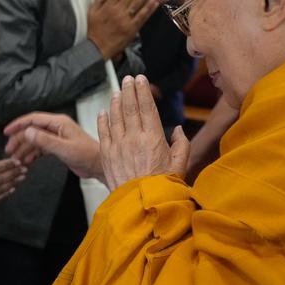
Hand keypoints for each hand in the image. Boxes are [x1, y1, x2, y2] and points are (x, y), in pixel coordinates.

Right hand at [3, 112, 101, 178]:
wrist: (99, 166)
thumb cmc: (86, 155)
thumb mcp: (64, 148)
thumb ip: (45, 140)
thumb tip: (27, 132)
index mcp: (58, 122)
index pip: (33, 119)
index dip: (18, 124)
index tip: (6, 132)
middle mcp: (56, 127)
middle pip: (31, 130)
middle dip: (19, 140)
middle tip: (9, 151)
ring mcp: (56, 137)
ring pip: (35, 140)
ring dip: (25, 149)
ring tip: (16, 160)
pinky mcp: (57, 146)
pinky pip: (40, 148)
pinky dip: (32, 154)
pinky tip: (27, 162)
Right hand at [87, 0, 160, 58]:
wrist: (96, 48)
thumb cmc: (93, 29)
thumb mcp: (91, 11)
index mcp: (108, 6)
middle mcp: (118, 10)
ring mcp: (126, 20)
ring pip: (138, 3)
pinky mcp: (132, 29)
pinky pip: (142, 16)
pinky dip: (149, 8)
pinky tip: (155, 0)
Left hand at [97, 75, 188, 190]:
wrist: (140, 205)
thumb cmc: (162, 186)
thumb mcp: (180, 165)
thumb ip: (181, 145)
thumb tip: (178, 130)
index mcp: (153, 138)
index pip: (147, 108)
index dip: (143, 91)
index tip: (140, 79)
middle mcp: (134, 139)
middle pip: (130, 108)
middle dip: (128, 91)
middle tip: (127, 79)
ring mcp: (118, 146)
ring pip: (115, 117)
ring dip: (115, 102)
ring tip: (116, 91)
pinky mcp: (107, 155)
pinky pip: (103, 133)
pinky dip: (103, 120)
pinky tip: (103, 112)